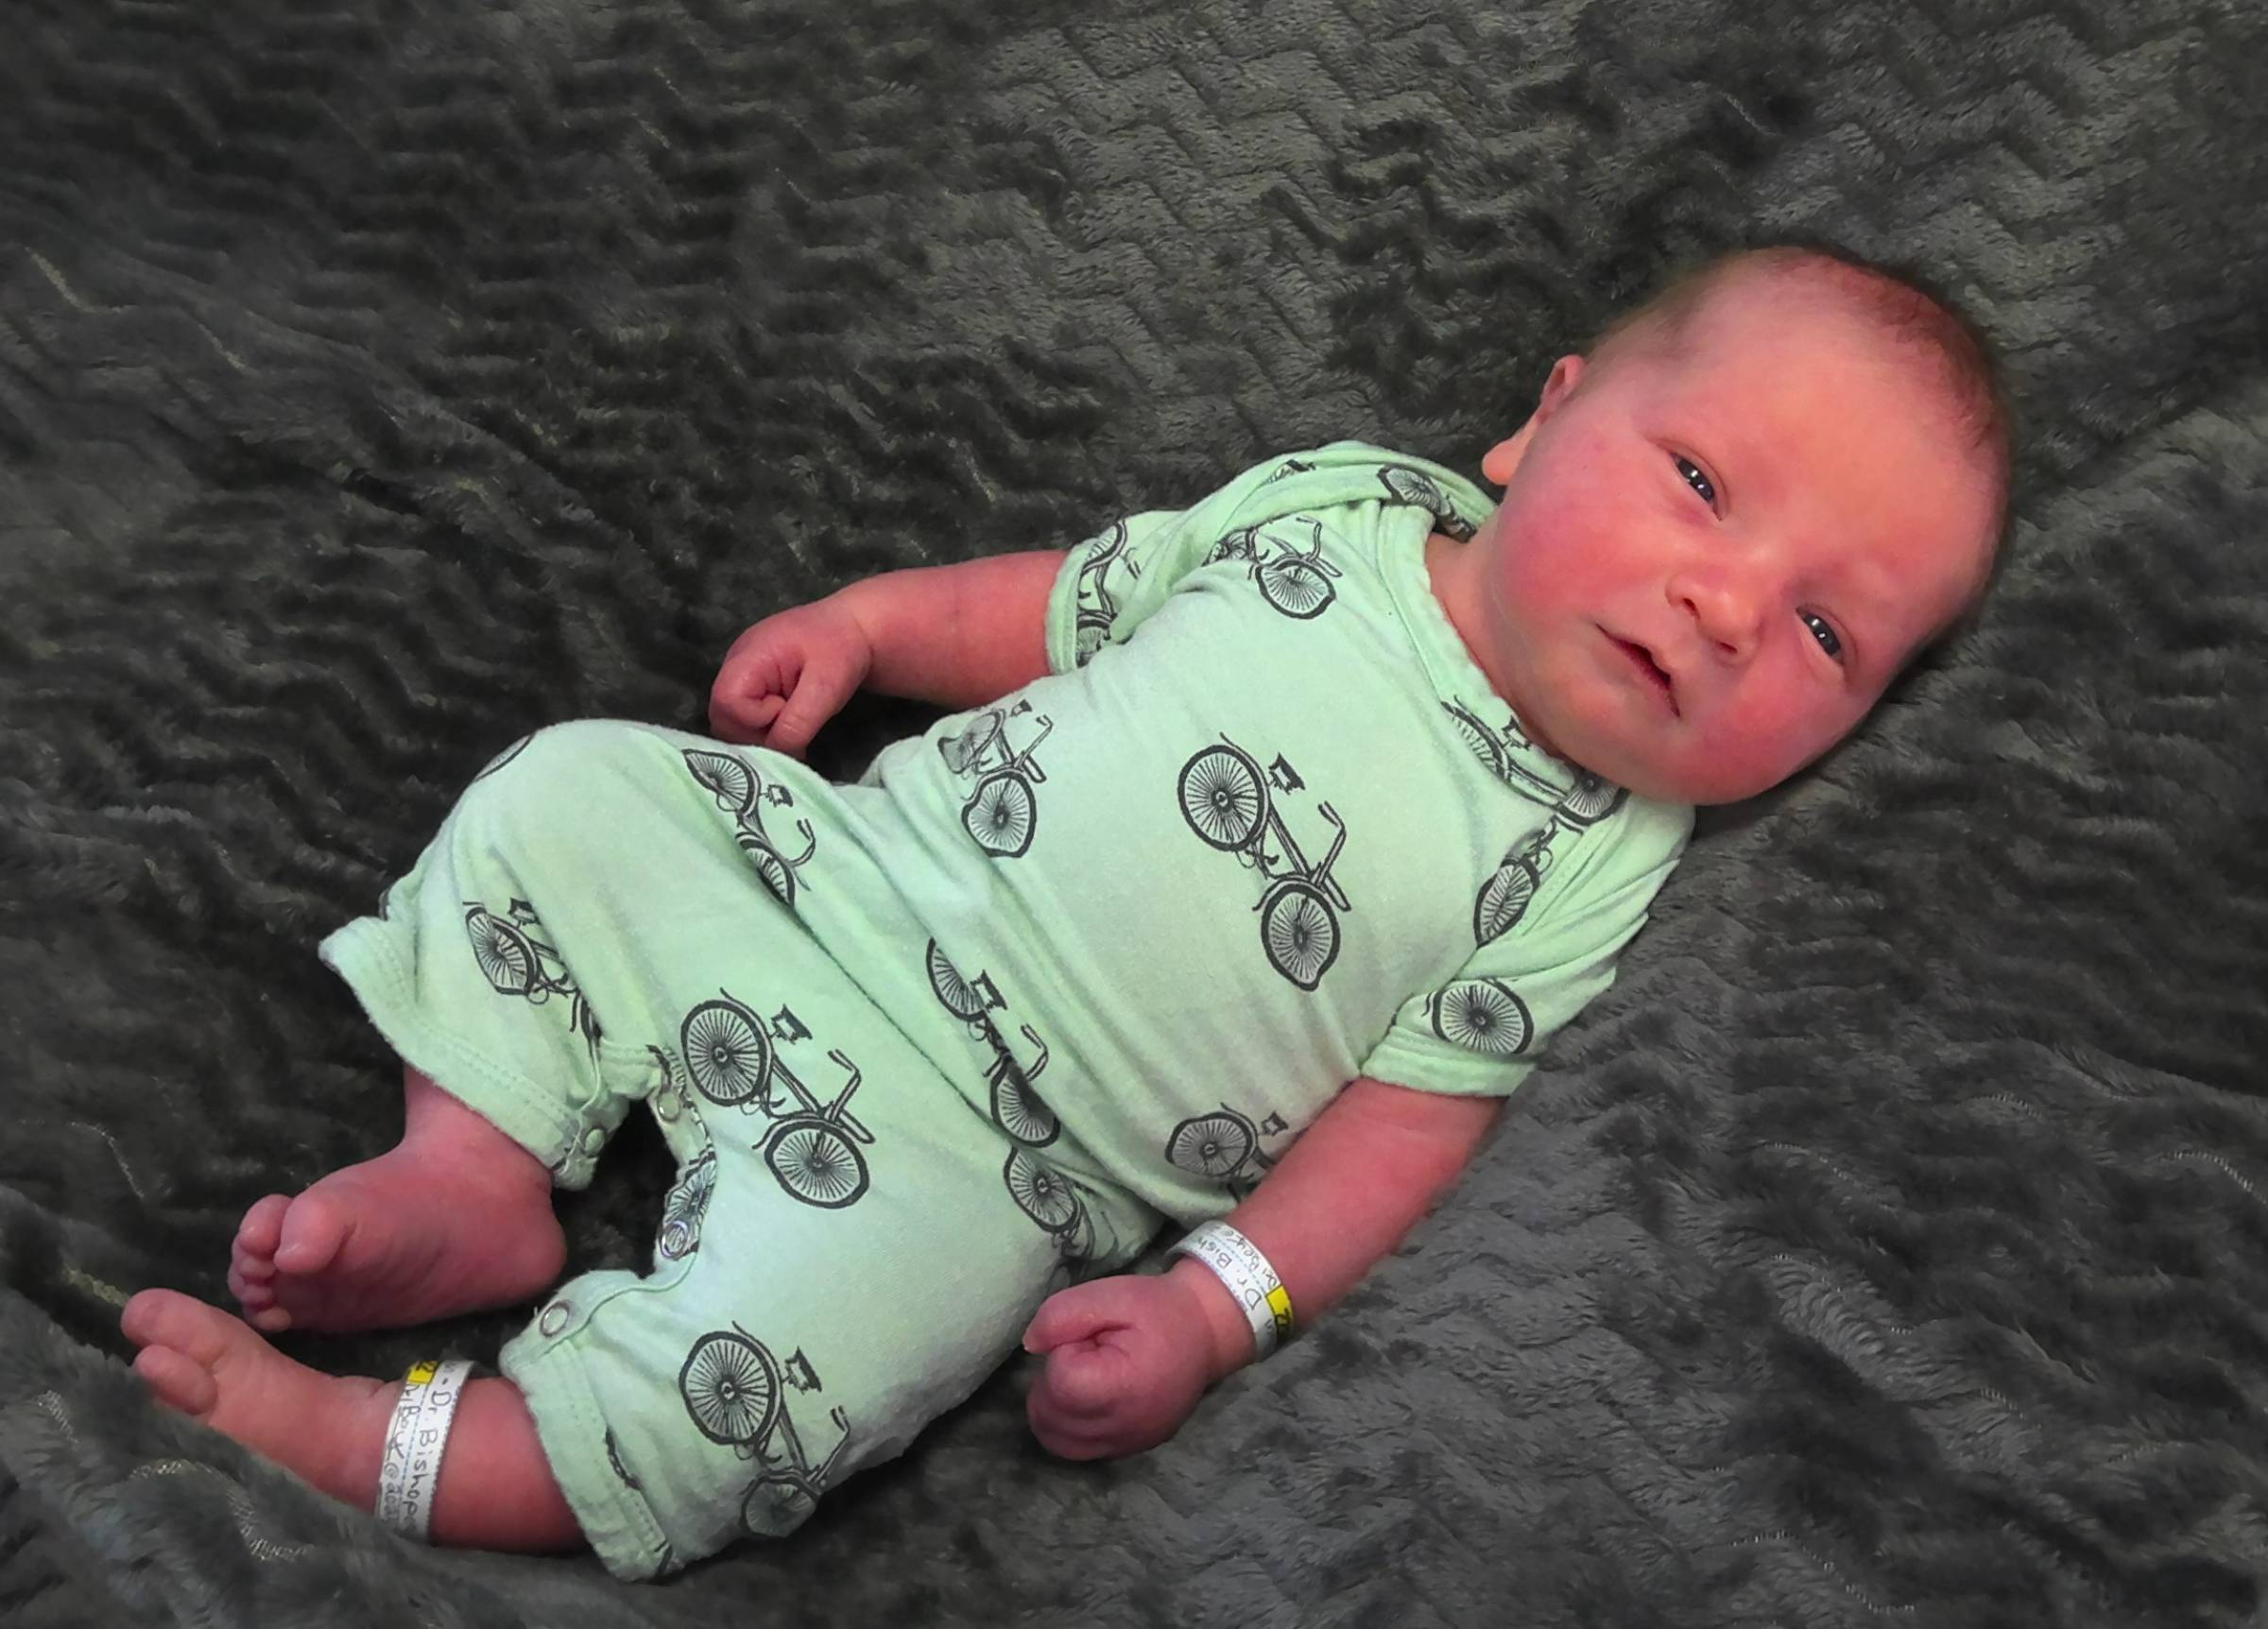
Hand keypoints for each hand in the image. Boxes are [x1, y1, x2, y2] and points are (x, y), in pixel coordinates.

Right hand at [708, 599, 872, 756]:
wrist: (855, 627)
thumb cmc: (842, 649)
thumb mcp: (827, 687)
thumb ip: (798, 723)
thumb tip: (776, 754)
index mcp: (749, 655)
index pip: (726, 701)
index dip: (752, 719)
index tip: (786, 710)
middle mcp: (736, 664)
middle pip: (721, 716)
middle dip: (754, 733)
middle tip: (792, 724)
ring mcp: (742, 675)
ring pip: (731, 722)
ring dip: (761, 734)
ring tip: (794, 719)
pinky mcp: (752, 685)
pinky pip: (744, 717)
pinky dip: (765, 728)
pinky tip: (790, 719)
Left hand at [1021, 1272, 1230, 1459]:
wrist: (1206, 1332)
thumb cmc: (1158, 1309)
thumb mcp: (1111, 1294)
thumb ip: (1061, 1315)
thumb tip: (1031, 1346)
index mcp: (1124, 1385)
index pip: (1060, 1382)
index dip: (1062, 1353)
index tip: (1087, 1337)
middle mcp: (1126, 1426)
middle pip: (1050, 1418)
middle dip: (1053, 1382)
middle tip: (1080, 1354)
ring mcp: (1129, 1444)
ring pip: (1057, 1442)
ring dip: (1053, 1408)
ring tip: (1078, 1377)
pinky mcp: (1130, 1450)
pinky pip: (1078, 1450)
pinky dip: (1068, 1427)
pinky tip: (1084, 1398)